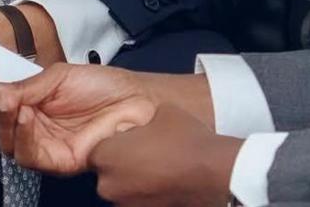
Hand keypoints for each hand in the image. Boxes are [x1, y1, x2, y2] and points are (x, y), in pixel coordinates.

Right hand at [0, 64, 158, 175]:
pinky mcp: (56, 161)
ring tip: (4, 99)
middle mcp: (32, 125)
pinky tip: (24, 114)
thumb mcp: (58, 76)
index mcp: (29, 102)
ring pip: (7, 141)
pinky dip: (23, 134)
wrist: (136, 100)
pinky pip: (29, 154)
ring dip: (2, 119)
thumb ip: (27, 85)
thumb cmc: (101, 86)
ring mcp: (43, 144)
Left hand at [88, 105, 241, 206]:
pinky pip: (138, 198)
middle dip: (123, 162)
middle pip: (107, 170)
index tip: (130, 139)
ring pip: (122, 187)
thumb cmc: (186, 142)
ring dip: (134, 178)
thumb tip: (142, 123)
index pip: (97, 150)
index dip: (115, 143)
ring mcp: (125, 203)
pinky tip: (165, 179)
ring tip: (160, 166)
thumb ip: (140, 119)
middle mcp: (109, 184)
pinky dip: (147, 191)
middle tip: (146, 151)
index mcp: (107, 156)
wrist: (212, 171)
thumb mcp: (161, 112)